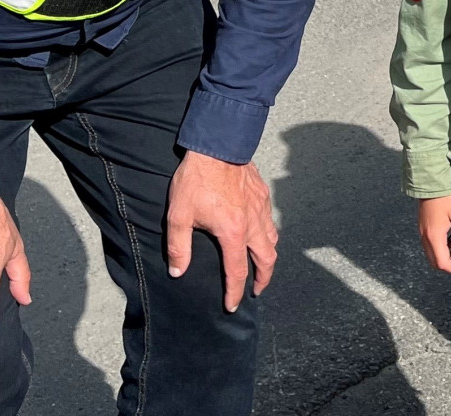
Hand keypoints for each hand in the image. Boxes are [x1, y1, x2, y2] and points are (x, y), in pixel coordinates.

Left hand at [165, 151, 278, 312]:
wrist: (217, 145)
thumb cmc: (197, 179)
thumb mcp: (179, 215)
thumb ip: (178, 246)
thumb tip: (178, 271)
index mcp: (233, 232)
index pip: (237, 272)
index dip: (235, 292)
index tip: (232, 306)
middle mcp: (252, 223)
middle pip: (266, 259)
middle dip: (263, 279)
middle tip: (257, 290)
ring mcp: (261, 208)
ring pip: (273, 239)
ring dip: (268, 256)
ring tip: (261, 264)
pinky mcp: (262, 194)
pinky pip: (270, 220)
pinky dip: (268, 233)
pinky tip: (259, 231)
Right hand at [417, 193, 450, 276]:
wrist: (431, 178)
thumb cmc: (446, 195)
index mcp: (433, 236)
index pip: (443, 263)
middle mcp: (425, 237)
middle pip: (436, 261)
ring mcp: (423, 231)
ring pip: (434, 253)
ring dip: (449, 256)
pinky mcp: (424, 226)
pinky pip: (433, 244)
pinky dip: (445, 248)